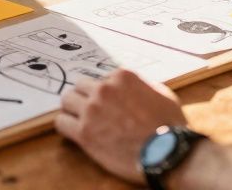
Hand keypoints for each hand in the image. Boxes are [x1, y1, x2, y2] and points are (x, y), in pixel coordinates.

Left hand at [54, 70, 188, 182]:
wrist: (168, 154)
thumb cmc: (170, 127)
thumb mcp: (163, 94)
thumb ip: (143, 85)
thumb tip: (133, 86)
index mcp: (122, 77)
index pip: (101, 78)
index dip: (105, 92)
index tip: (108, 103)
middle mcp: (104, 89)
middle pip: (80, 86)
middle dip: (85, 97)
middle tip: (91, 110)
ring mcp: (92, 109)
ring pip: (66, 100)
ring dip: (72, 109)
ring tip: (80, 120)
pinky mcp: (84, 132)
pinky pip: (61, 122)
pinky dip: (65, 126)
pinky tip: (73, 132)